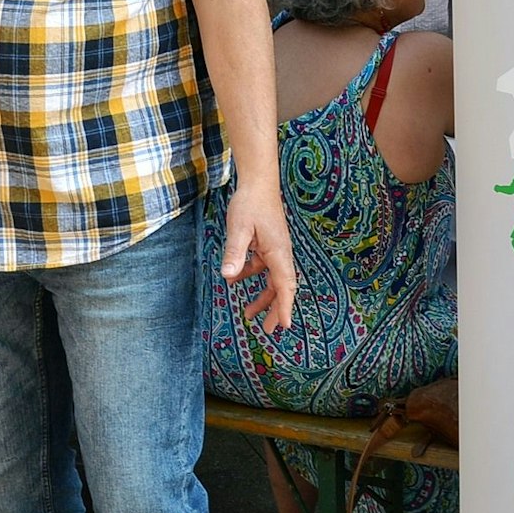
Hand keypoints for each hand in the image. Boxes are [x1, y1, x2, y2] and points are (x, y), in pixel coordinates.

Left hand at [218, 179, 295, 332]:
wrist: (258, 183)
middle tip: (268, 330)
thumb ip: (234, 253)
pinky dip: (251, 276)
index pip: (285, 286)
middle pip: (282, 287)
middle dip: (275, 309)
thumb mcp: (238, 229)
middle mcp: (280, 253)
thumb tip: (228, 276)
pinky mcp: (267, 243)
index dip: (285, 307)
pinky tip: (235, 280)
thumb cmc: (250, 204)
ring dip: (263, 297)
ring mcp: (275, 249)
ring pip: (272, 279)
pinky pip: (262, 267)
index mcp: (278, 253)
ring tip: (249, 314)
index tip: (285, 326)